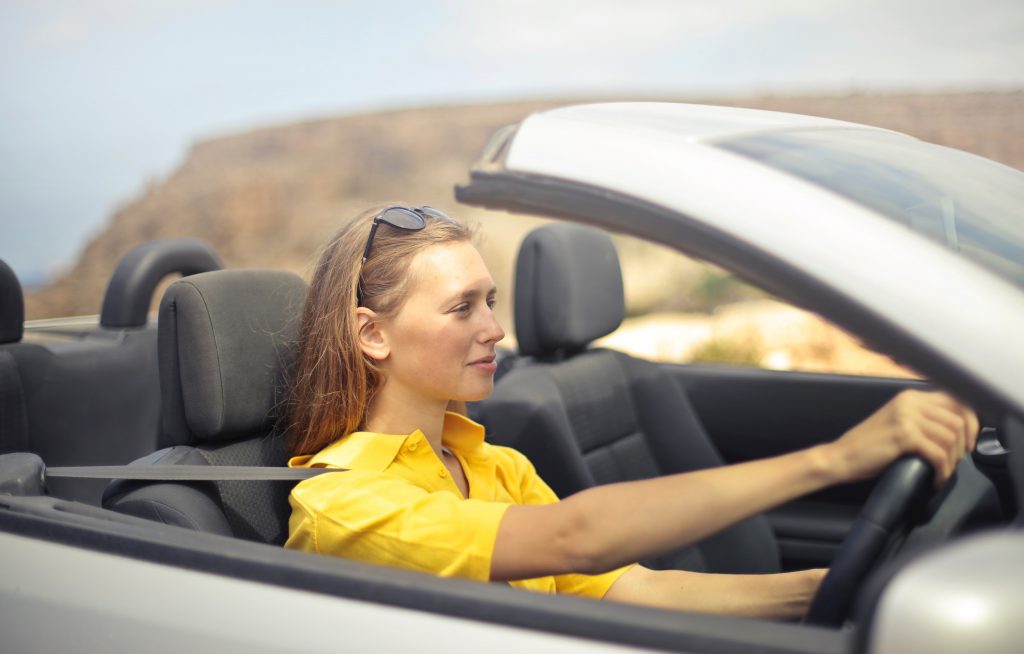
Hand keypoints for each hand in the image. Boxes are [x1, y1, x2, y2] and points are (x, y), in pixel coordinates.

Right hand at [826, 390, 978, 486]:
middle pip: (958, 419)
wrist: (841, 457)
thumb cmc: (868, 447)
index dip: (971, 422)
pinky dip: (942, 471)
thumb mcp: (898, 424)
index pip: (956, 401)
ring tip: (942, 472)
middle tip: (954, 462)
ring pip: (950, 437)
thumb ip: (923, 420)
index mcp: (910, 397)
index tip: (969, 443)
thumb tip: (957, 432)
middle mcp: (909, 402)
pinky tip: (935, 479)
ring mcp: (906, 417)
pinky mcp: (904, 436)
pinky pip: (938, 454)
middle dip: (963, 445)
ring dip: (952, 461)